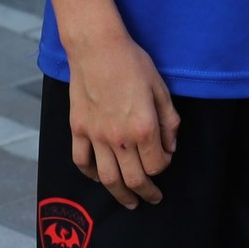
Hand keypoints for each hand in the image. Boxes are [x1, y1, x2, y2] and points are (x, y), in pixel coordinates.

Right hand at [66, 28, 179, 206]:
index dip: (163, 167)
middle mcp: (119, 137)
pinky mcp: (78, 129)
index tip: (164, 161)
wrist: (97, 47)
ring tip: (128, 201)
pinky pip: (82, 161)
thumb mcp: (161, 88)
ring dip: (120, 194)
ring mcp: (96, 135)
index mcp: (144, 127)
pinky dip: (90, 175)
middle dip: (146, 193)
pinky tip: (99, 178)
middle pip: (133, 179)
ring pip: (107, 178)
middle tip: (151, 198)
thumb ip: (169, 121)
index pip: (156, 165)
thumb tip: (170, 148)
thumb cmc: (132, 63)